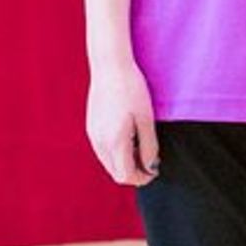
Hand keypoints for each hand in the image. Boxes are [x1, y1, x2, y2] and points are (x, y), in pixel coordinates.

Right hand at [87, 59, 158, 185]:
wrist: (110, 66)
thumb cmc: (132, 89)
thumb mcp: (146, 118)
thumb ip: (149, 145)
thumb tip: (150, 166)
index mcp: (114, 141)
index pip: (125, 175)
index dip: (142, 178)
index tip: (155, 171)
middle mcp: (99, 142)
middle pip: (115, 172)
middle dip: (134, 173)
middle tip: (151, 162)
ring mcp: (92, 135)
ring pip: (108, 163)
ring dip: (124, 163)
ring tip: (141, 148)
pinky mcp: (91, 127)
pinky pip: (103, 150)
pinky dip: (116, 153)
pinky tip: (129, 139)